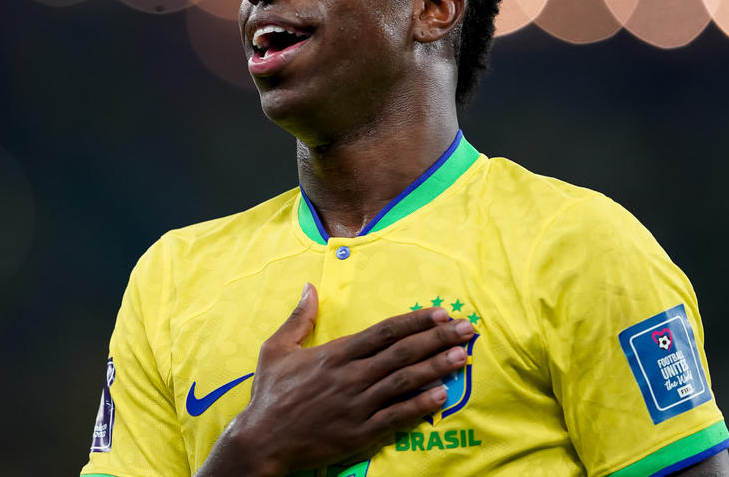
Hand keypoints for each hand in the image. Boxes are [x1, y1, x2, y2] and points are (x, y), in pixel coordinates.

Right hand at [196, 283, 475, 476]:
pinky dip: (420, 406)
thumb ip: (299, 318)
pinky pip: (396, 417)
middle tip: (467, 328)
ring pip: (405, 381)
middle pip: (403, 352)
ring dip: (437, 367)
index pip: (385, 331)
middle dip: (438, 338)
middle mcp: (352, 376)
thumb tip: (308, 287)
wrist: (261, 441)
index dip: (416, 321)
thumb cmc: (269, 395)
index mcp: (336, 353)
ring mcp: (358, 405)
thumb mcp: (276, 349)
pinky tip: (442, 396)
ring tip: (463, 356)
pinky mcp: (360, 432)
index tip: (441, 312)